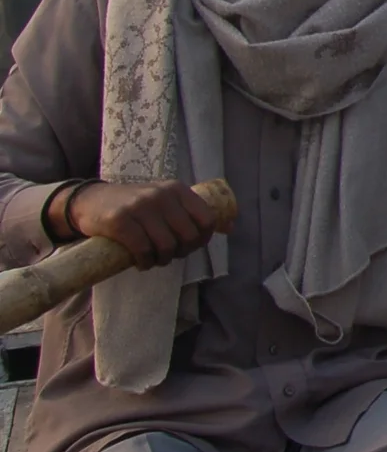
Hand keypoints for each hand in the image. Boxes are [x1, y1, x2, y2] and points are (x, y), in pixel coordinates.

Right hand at [67, 181, 230, 268]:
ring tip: (154, 260)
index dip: (202, 240)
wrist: (90, 201)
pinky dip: (145, 262)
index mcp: (177, 189)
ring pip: (166, 246)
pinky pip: (142, 250)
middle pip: (188, 236)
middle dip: (182, 252)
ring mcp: (140, 207)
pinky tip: (141, 262)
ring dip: (162, 260)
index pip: (206, 219)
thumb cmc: (135, 205)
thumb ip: (193, 211)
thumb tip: (232, 227)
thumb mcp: (166, 200)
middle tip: (169, 256)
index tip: (190, 247)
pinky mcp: (120, 221)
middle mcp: (161, 196)